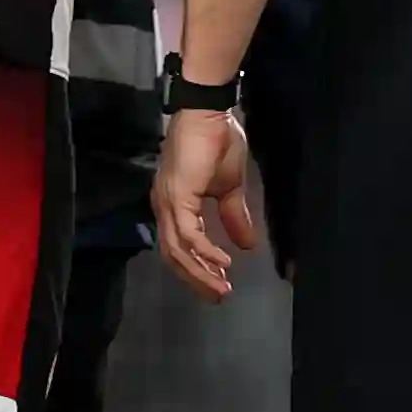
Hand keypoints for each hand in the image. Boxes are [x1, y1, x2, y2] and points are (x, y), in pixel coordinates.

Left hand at [148, 105, 264, 302]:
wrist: (211, 114)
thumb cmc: (218, 143)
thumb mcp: (229, 188)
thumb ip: (233, 216)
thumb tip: (247, 246)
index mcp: (173, 204)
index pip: (177, 245)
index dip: (196, 267)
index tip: (217, 283)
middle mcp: (164, 206)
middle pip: (172, 255)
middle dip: (196, 279)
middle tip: (218, 297)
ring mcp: (168, 202)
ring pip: (177, 250)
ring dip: (200, 272)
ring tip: (222, 287)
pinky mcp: (177, 196)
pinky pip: (188, 234)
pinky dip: (204, 251)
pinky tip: (222, 262)